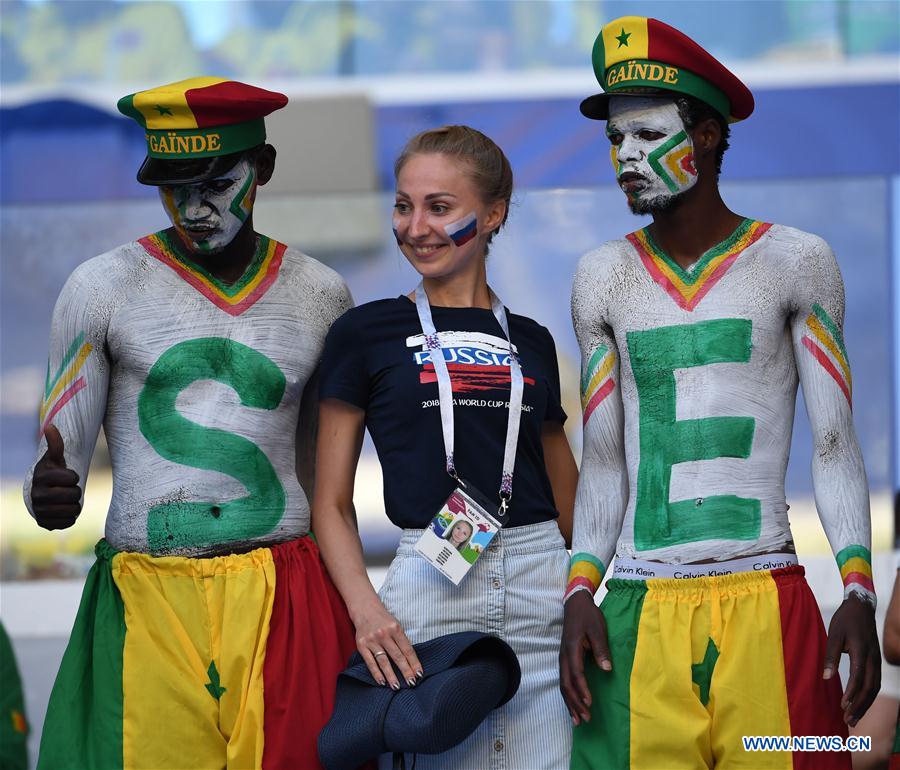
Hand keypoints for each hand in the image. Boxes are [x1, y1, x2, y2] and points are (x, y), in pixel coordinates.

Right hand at [31, 424, 81, 529]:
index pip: (74, 478)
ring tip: (65, 499)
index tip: (66, 476)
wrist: (41, 494)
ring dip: (75, 504)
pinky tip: (63, 510)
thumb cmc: (52, 474)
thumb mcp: (55, 459)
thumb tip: (50, 426)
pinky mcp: (45, 524)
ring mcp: (40, 511)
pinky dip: (71, 517)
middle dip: (75, 491)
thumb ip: (55, 444)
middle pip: (76, 495)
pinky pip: (69, 522)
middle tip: (67, 489)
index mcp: (41, 477)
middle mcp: (37, 495)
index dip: (74, 477)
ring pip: (74, 509)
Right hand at [352, 598, 422, 690]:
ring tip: (396, 687)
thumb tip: (411, 661)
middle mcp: (384, 634)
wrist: (365, 609)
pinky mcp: (361, 645)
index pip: (407, 649)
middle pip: (397, 656)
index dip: (414, 663)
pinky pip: (370, 662)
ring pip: (384, 661)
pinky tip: (382, 682)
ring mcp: (372, 640)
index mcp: (395, 628)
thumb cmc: (383, 619)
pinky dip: (376, 673)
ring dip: (391, 675)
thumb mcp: (396, 625)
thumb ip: (402, 640)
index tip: (419, 674)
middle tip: (411, 683)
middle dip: (405, 671)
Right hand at [560, 590, 610, 725]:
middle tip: (586, 718)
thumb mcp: (598, 629)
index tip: (589, 703)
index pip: (576, 674)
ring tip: (578, 720)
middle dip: (575, 703)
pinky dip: (568, 696)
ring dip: (570, 703)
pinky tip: (573, 705)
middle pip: (566, 684)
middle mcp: (564, 656)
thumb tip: (607, 669)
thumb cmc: (588, 616)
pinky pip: (564, 681)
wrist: (575, 604)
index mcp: (572, 649)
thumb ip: (601, 649)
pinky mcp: (565, 659)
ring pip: (563, 685)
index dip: (582, 689)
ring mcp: (563, 658)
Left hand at [823, 594, 880, 725]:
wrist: (861, 608)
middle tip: (848, 720)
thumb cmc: (845, 620)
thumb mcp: (834, 634)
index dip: (851, 693)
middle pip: (869, 688)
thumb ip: (830, 656)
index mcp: (861, 651)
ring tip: (853, 718)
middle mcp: (872, 659)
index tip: (843, 706)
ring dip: (864, 705)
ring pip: (874, 688)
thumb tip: (825, 677)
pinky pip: (875, 683)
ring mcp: (876, 661)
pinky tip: (860, 704)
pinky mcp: (876, 662)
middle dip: (859, 706)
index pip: (858, 677)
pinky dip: (868, 696)